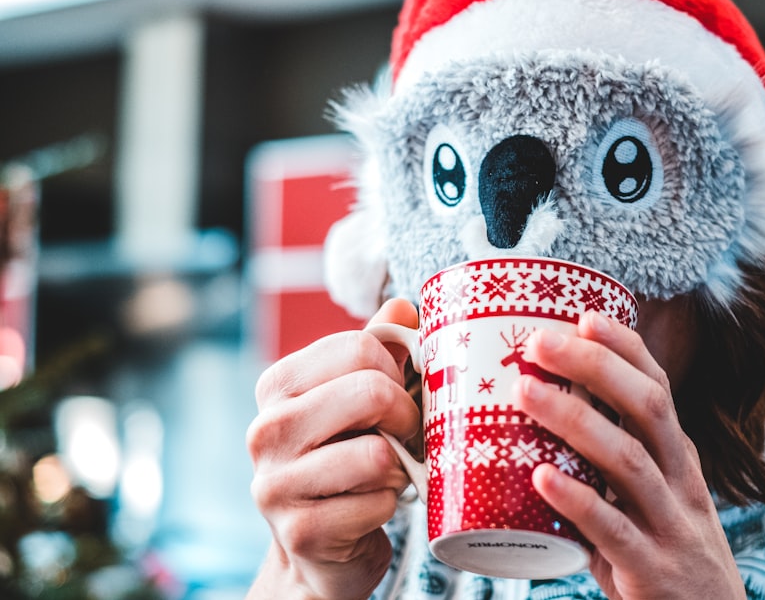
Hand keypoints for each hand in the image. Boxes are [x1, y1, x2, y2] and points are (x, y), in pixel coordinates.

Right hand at [245, 299, 419, 599]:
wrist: (319, 548)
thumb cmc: (345, 459)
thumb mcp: (357, 399)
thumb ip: (377, 351)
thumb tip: (402, 306)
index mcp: (278, 384)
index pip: (360, 346)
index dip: (399, 370)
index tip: (400, 394)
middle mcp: (266, 429)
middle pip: (370, 391)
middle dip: (407, 416)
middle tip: (406, 434)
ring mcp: (275, 483)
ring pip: (377, 453)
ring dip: (400, 466)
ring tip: (387, 472)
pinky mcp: (298, 531)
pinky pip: (376, 503)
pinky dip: (388, 505)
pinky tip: (370, 507)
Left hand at [513, 311, 745, 599]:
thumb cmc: (664, 556)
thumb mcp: (648, 502)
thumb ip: (605, 468)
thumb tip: (536, 423)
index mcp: (677, 459)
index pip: (659, 388)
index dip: (625, 349)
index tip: (584, 316)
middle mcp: (680, 482)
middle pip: (648, 408)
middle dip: (596, 367)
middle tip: (541, 342)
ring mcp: (670, 526)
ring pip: (628, 460)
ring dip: (575, 420)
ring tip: (525, 393)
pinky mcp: (653, 570)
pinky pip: (614, 530)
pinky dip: (577, 500)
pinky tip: (541, 477)